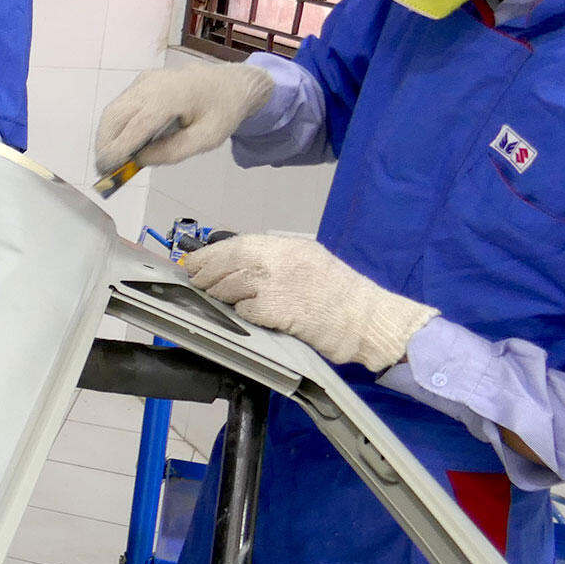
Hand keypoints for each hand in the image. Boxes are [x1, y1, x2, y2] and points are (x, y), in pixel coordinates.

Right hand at [93, 60, 274, 172]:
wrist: (228, 84)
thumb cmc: (221, 112)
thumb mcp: (207, 139)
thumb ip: (173, 151)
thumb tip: (139, 160)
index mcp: (172, 96)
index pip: (137, 125)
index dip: (120, 148)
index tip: (109, 169)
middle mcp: (151, 84)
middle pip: (116, 114)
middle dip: (105, 143)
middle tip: (104, 169)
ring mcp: (143, 81)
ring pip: (114, 109)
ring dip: (107, 136)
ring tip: (110, 160)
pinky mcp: (141, 83)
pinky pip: (121, 105)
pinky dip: (115, 126)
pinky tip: (121, 144)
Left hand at [180, 235, 437, 371]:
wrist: (369, 320)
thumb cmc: (344, 297)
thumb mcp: (311, 263)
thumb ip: (278, 261)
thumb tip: (240, 266)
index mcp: (289, 246)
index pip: (239, 244)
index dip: (212, 254)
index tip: (195, 261)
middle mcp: (281, 259)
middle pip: (228, 261)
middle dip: (207, 272)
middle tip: (196, 281)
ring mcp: (277, 283)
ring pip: (231, 285)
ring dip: (219, 294)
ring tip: (215, 299)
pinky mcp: (276, 309)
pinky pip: (245, 310)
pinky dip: (241, 313)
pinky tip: (246, 316)